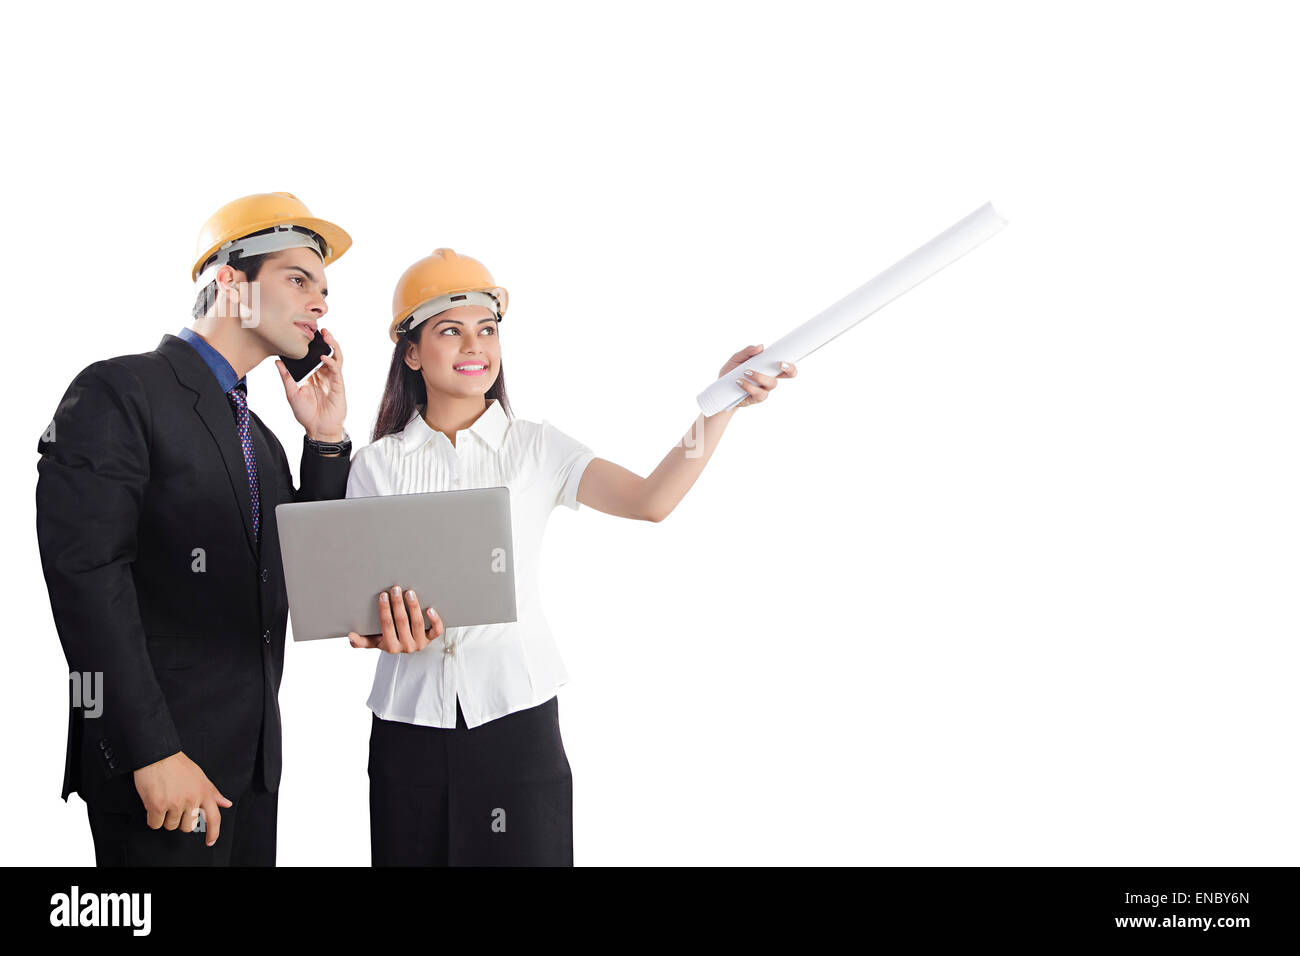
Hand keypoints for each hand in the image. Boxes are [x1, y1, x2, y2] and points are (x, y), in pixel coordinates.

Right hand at [133, 751, 232, 846]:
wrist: (156, 755)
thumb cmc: (177, 765)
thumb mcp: (200, 776)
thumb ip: (213, 792)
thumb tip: (226, 804)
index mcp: (204, 791)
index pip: (214, 817)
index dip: (214, 832)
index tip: (210, 841)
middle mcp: (192, 799)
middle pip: (188, 826)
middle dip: (180, 819)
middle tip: (174, 803)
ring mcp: (175, 803)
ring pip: (170, 826)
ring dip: (165, 817)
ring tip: (163, 798)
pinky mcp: (158, 806)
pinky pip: (155, 824)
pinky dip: (152, 817)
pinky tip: (153, 802)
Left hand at [277, 326, 346, 441]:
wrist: (318, 429)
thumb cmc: (306, 414)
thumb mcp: (291, 393)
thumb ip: (286, 377)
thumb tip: (277, 362)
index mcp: (313, 376)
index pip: (313, 357)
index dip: (312, 345)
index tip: (307, 333)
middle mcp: (323, 375)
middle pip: (327, 353)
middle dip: (325, 341)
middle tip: (320, 329)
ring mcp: (332, 379)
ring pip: (335, 358)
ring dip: (332, 346)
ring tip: (327, 336)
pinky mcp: (338, 385)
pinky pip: (336, 370)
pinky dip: (331, 362)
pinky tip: (323, 357)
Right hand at [348, 585, 444, 653]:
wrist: (406, 646)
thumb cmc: (388, 639)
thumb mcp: (374, 641)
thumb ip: (362, 641)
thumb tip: (350, 636)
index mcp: (390, 647)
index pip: (386, 625)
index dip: (384, 610)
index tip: (382, 595)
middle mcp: (406, 646)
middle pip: (402, 622)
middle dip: (398, 604)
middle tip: (395, 588)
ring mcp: (420, 642)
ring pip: (418, 623)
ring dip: (413, 606)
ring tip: (409, 592)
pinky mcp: (431, 639)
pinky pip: (436, 630)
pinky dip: (434, 619)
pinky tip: (430, 608)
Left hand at [718, 344, 796, 407]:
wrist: (721, 390)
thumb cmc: (731, 372)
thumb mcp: (736, 359)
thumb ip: (747, 352)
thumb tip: (760, 347)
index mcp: (768, 367)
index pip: (786, 366)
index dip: (791, 364)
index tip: (784, 360)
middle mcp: (769, 378)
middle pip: (788, 375)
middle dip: (788, 369)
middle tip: (780, 364)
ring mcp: (765, 389)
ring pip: (772, 383)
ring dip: (760, 376)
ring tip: (746, 373)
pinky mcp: (757, 398)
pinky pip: (759, 393)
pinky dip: (749, 386)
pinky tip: (739, 382)